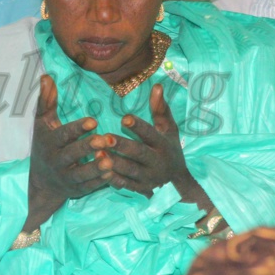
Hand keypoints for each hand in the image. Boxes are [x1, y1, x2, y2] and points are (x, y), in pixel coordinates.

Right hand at [26, 75, 116, 230]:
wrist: (42, 181)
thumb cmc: (46, 144)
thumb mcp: (43, 123)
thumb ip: (47, 101)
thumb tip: (46, 77)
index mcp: (50, 142)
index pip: (63, 135)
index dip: (76, 129)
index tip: (92, 121)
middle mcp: (56, 161)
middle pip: (71, 155)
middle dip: (87, 148)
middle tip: (103, 140)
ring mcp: (66, 177)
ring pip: (81, 174)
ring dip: (95, 168)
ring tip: (111, 161)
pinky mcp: (76, 190)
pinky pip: (88, 187)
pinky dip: (99, 182)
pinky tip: (113, 175)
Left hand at [108, 84, 209, 209]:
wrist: (177, 183)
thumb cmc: (169, 149)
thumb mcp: (168, 129)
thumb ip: (160, 109)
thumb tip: (157, 86)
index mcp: (163, 144)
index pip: (151, 134)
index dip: (139, 127)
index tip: (125, 118)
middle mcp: (157, 161)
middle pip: (139, 153)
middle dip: (123, 146)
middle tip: (105, 137)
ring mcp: (148, 177)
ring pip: (130, 170)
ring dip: (114, 163)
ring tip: (97, 154)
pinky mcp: (140, 189)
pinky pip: (125, 185)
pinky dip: (113, 180)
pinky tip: (100, 172)